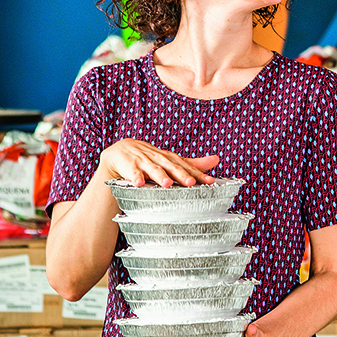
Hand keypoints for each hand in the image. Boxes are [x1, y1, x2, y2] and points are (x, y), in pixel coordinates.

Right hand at [99, 139, 219, 187]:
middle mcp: (158, 159)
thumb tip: (216, 159)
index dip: (198, 174)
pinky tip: (139, 183)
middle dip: (181, 175)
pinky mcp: (128, 166)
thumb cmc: (150, 158)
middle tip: (191, 183)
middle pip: (171, 167)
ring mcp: (143, 162)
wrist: (120, 151)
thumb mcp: (171, 160)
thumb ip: (192, 163)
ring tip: (167, 184)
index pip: (186, 167)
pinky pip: (132, 173)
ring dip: (160, 176)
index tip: (210, 181)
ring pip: (153, 169)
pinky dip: (135, 177)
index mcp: (170, 159)